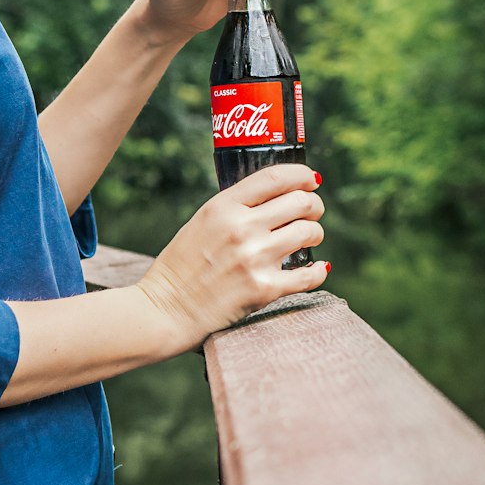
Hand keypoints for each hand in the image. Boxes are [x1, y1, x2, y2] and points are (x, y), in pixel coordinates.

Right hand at [136, 164, 326, 347]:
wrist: (165, 310)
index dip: (302, 175)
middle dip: (314, 205)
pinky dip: (319, 270)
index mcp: (223, 206)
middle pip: (301, 202)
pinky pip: (308, 275)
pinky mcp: (263, 290)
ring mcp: (254, 259)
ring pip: (309, 233)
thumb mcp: (202, 221)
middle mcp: (241, 228)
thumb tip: (277, 196)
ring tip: (308, 239)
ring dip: (315, 234)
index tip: (311, 180)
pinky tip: (318, 268)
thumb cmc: (182, 266)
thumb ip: (235, 207)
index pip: (275, 178)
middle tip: (313, 212)